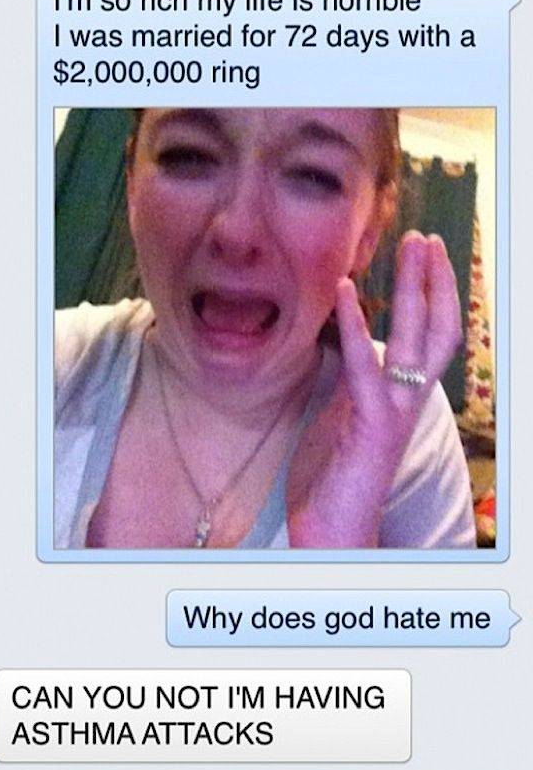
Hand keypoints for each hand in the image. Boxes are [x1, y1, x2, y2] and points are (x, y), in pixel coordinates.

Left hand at [285, 230, 461, 552]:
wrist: (333, 531)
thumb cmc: (333, 479)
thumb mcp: (342, 415)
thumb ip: (351, 379)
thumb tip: (345, 343)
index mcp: (403, 397)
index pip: (432, 337)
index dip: (436, 294)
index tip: (426, 254)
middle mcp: (409, 401)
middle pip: (437, 329)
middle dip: (435, 280)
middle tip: (425, 238)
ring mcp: (394, 413)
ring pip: (416, 340)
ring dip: (414, 290)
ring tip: (409, 248)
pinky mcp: (371, 426)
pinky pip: (364, 369)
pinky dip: (353, 326)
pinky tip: (343, 291)